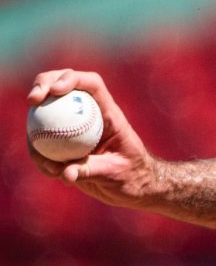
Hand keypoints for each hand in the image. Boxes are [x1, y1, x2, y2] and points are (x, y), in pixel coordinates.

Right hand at [27, 69, 156, 208]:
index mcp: (109, 114)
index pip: (92, 84)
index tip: (54, 90)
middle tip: (32, 100)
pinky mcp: (64, 141)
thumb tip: (65, 173)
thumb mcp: (115, 172)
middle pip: (65, 86)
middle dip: (44, 84)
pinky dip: (40, 154)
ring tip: (47, 163)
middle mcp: (90, 114)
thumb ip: (90, 171)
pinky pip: (43, 140)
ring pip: (47, 112)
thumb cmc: (132, 175)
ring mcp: (75, 126)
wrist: (134, 186)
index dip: (72, 79)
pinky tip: (50, 172)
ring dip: (35, 129)